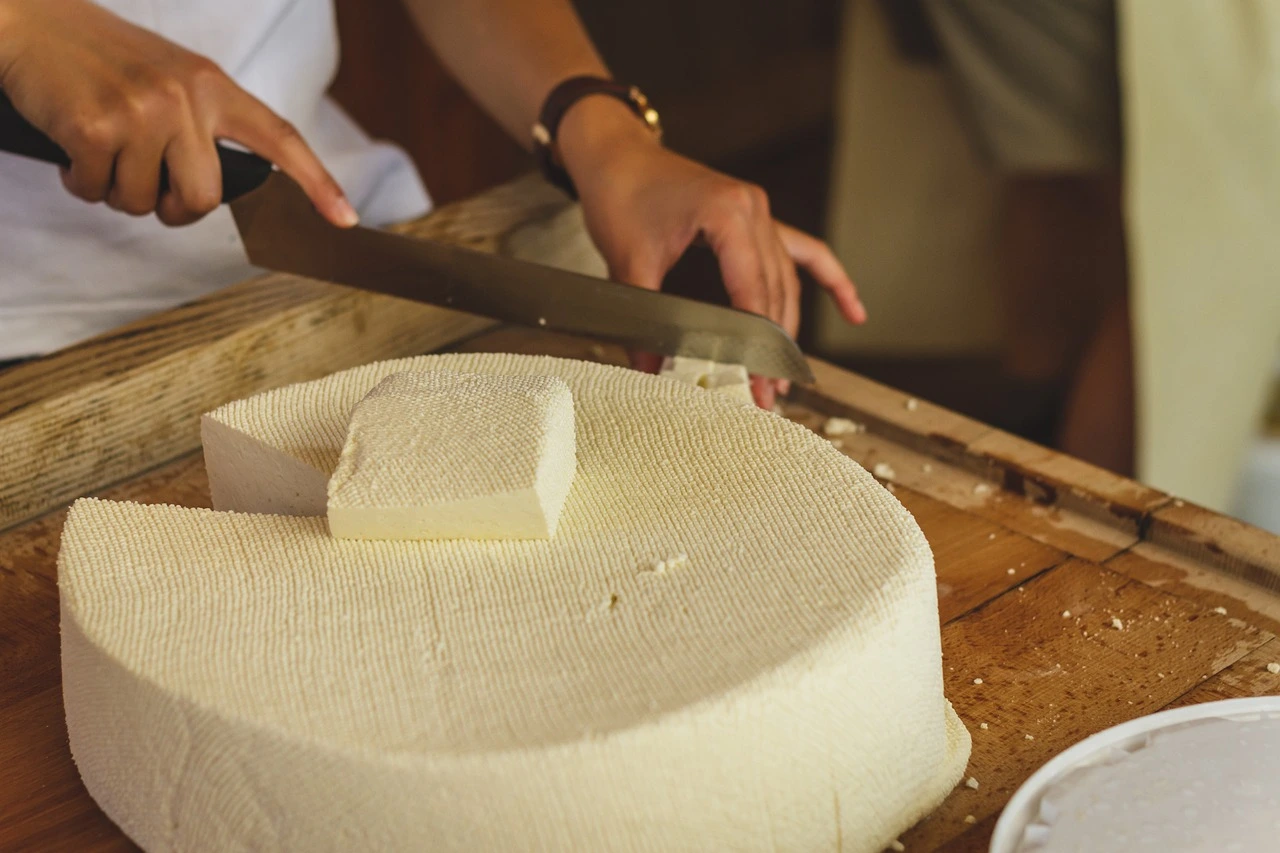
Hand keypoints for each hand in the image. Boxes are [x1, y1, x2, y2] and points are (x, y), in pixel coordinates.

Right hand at [0, 0, 354, 226]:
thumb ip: (203, 124)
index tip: (345, 218)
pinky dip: (79, 182)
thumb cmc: (99, 58)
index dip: (317, 182)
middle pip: (205, 198)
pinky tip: (72, 147)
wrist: (27, 20)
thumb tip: (217, 188)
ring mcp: (142, 112)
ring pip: (145, 202)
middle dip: (173, 208)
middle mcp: (186, 97)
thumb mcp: (170, 77)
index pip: (280, 138)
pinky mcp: (96, 128)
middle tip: (146, 184)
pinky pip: (96, 192)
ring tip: (102, 149)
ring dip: (117, 191)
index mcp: (213, 85)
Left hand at [558, 97, 865, 408]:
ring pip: (786, 281)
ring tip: (784, 377)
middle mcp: (754, 210)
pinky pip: (804, 252)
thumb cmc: (621, 194)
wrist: (617, 153)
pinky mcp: (757, 218)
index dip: (756, 344)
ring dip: (788, 330)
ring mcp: (760, 212)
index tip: (755, 383)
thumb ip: (643, 313)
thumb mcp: (627, 260)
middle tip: (768, 394)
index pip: (753, 292)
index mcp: (728, 214)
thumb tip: (649, 366)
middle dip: (773, 349)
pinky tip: (853, 309)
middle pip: (775, 292)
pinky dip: (829, 280)